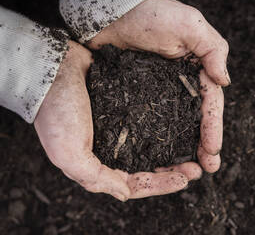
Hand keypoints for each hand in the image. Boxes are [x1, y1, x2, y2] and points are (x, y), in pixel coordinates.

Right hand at [34, 41, 201, 200]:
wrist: (51, 68)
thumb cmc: (55, 111)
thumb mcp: (68, 152)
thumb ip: (96, 177)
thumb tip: (126, 194)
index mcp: (99, 162)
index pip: (135, 182)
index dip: (161, 184)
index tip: (185, 179)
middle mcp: (112, 147)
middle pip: (148, 165)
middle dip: (173, 170)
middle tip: (197, 169)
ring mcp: (120, 126)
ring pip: (153, 144)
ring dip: (173, 150)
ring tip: (195, 150)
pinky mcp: (125, 106)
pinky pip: (149, 121)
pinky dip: (164, 127)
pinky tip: (180, 125)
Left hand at [89, 0, 228, 172]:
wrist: (111, 12)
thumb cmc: (151, 15)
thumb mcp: (190, 25)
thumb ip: (213, 50)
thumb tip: (225, 82)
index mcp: (196, 69)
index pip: (210, 103)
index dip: (213, 128)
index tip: (212, 152)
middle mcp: (180, 84)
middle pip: (196, 119)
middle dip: (203, 145)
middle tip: (206, 169)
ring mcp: (159, 93)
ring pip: (176, 125)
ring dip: (184, 149)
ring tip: (188, 171)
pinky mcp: (139, 97)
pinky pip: (152, 122)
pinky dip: (160, 140)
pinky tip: (161, 156)